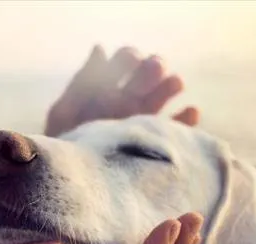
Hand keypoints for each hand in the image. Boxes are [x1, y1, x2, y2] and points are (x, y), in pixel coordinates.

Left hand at [45, 46, 198, 136]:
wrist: (75, 184)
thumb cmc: (65, 148)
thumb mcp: (65, 113)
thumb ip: (82, 82)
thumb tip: (100, 48)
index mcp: (106, 88)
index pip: (125, 60)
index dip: (130, 57)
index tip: (132, 61)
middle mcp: (128, 100)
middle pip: (149, 73)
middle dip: (153, 67)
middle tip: (153, 70)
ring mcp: (143, 120)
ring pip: (164, 94)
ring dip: (171, 84)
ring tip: (174, 83)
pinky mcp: (157, 143)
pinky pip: (178, 128)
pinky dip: (187, 119)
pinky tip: (190, 112)